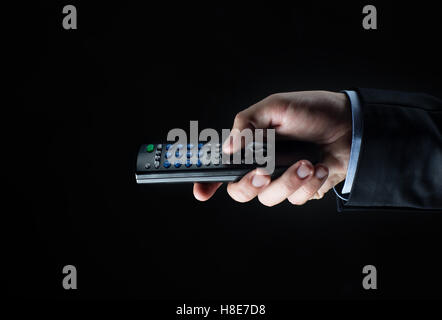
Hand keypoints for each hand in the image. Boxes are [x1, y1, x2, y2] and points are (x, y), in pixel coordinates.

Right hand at [193, 91, 351, 205]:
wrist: (350, 125)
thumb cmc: (312, 110)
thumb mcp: (276, 107)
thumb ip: (247, 123)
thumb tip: (228, 147)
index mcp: (250, 145)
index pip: (222, 166)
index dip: (208, 182)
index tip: (202, 192)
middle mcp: (262, 165)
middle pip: (240, 191)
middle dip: (250, 185)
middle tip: (263, 173)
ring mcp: (281, 179)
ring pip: (269, 198)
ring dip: (289, 181)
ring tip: (307, 162)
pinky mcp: (301, 189)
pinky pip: (295, 198)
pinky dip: (309, 183)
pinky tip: (319, 167)